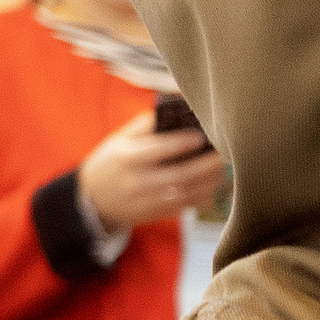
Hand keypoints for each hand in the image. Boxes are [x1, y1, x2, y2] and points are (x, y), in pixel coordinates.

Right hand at [78, 110, 227, 231]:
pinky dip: (204, 194)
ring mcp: (148, 201)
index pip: (157, 149)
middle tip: (224, 152)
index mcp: (126, 158)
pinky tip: (214, 182)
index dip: (182, 143)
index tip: (202, 135)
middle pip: (180, 175)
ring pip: (187, 193)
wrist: (95, 198)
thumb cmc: (114, 160)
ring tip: (222, 166)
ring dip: (210, 180)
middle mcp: (137, 182)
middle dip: (206, 164)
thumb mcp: (121, 139)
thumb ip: (148, 124)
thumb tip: (178, 105)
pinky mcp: (157, 214)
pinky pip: (187, 205)